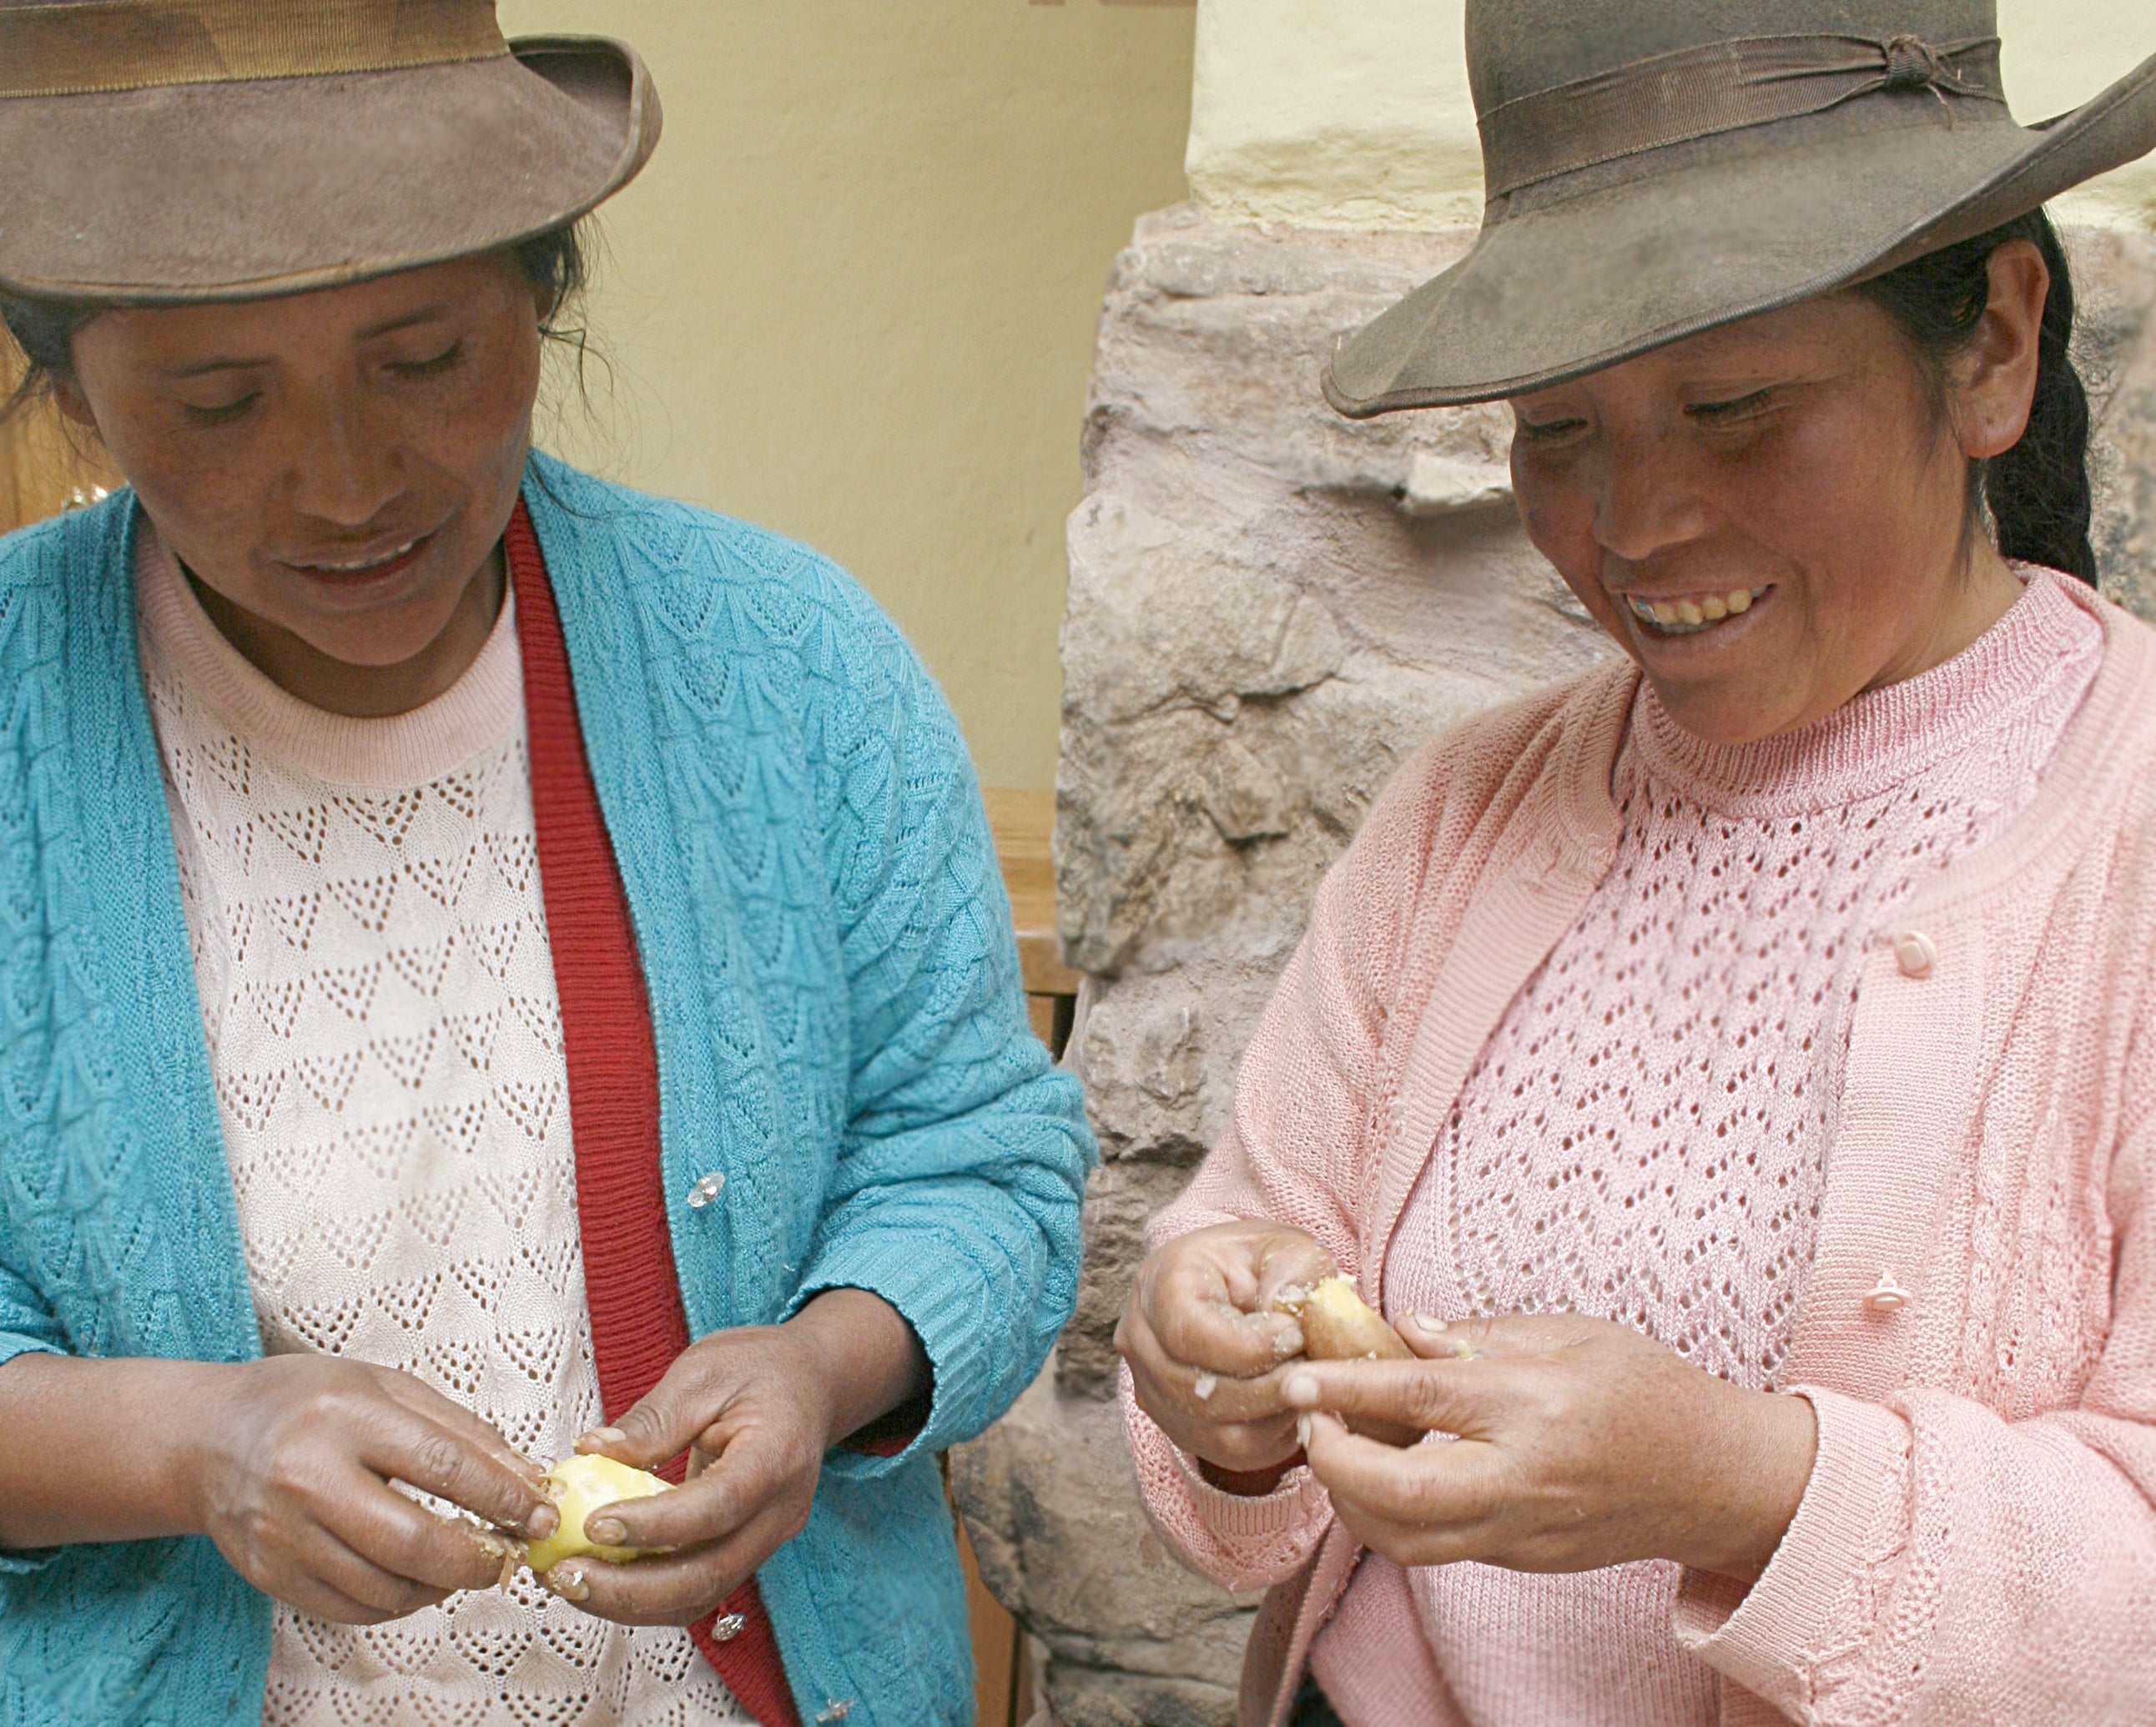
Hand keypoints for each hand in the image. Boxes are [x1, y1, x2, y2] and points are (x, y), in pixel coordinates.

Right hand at [195, 1355, 557, 1623]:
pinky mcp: (267, 1574)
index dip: (503, 1496)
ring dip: (441, 1586)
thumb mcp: (388, 1388)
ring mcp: (281, 1532)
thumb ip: (462, 1430)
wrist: (211, 1436)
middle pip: (413, 1541)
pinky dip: (398, 1602)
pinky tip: (418, 1579)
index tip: (541, 1514)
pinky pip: (350, 1608)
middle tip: (509, 1557)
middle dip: (477, 1559)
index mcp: (346, 1415)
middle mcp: (306, 1475)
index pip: (444, 1465)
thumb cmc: (311, 1401)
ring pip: (384, 1586)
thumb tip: (527, 1478)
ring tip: (464, 1564)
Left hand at [544, 1288, 926, 1624]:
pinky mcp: (747, 1550)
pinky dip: (645, 1595)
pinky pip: (697, 1587)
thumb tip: (591, 1452)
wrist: (811, 1385)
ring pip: (700, 1595)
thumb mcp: (704, 1371)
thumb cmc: (761, 1369)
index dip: (654, 1525)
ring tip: (570, 1582)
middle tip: (565, 1574)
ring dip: (630, 1603)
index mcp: (778, 1455)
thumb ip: (652, 1419)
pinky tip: (600, 1578)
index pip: (717, 1505)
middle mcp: (780, 1511)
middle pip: (707, 1573)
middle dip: (629, 1589)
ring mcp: (768, 1538)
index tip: (594, 1523)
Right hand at [1116, 1220, 1338, 1485]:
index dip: (1249, 1346)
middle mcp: (1140, 1338)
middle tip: (1312, 1367)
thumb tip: (1291, 1315)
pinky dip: (1268, 1435)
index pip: (1188, 1332)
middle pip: (1199, 1391)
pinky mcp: (1172, 1423)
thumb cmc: (1261, 1264)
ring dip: (1273, 1415)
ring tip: (1305, 1383)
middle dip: (1270, 1387)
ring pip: (1214, 1431)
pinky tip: (1290, 1403)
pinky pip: (1224, 1451)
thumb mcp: (1286, 1247)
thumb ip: (1295, 1271)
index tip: (1296, 1336)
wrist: (1239, 1287)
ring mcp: (1150, 1386)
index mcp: (1160, 1282)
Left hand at [1283, 1313, 1817, 1582]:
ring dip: (1352, 1502)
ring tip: (1336, 1451)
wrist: (1716, 1477)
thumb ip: (1479, 1332)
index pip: (1418, 1396)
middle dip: (1333, 1464)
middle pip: (1397, 1495)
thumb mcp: (1570, 1331)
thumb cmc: (1647, 1389)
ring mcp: (1522, 1530)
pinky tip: (1383, 1477)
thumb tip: (1401, 1329)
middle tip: (1310, 1425)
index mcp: (1533, 1404)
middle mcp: (1523, 1477)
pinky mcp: (1522, 1560)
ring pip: (1406, 1540)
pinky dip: (1393, 1519)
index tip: (1294, 1380)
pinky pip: (1438, 1549)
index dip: (1344, 1389)